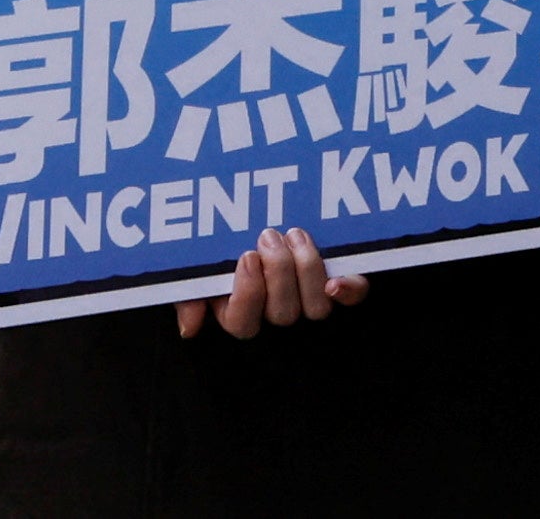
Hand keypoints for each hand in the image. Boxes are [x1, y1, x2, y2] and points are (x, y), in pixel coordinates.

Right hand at [173, 226, 360, 341]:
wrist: (262, 210)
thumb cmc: (221, 242)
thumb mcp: (195, 264)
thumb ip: (187, 292)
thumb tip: (189, 328)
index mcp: (239, 310)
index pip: (243, 323)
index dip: (247, 294)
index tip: (246, 257)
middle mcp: (275, 310)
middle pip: (282, 314)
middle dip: (277, 272)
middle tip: (269, 234)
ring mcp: (308, 299)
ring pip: (315, 308)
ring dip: (306, 270)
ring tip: (295, 235)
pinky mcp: (337, 282)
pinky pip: (353, 295)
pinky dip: (350, 289)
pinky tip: (338, 280)